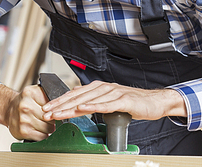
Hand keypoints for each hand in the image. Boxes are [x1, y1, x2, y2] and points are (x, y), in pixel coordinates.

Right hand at [0, 84, 54, 140]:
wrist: (9, 109)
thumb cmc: (25, 102)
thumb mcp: (36, 92)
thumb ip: (48, 96)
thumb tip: (62, 106)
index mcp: (31, 93)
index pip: (52, 105)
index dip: (57, 110)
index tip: (58, 112)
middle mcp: (25, 106)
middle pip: (50, 117)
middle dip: (54, 120)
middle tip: (53, 120)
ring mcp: (23, 119)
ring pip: (47, 128)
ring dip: (50, 129)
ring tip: (47, 125)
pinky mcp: (23, 131)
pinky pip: (41, 137)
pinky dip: (44, 135)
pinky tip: (41, 131)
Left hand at [42, 81, 186, 121]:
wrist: (155, 101)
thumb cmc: (133, 102)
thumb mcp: (110, 100)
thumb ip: (94, 99)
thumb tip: (78, 99)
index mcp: (99, 88)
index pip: (74, 94)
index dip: (59, 101)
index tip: (46, 108)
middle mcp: (104, 88)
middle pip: (77, 97)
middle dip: (60, 105)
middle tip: (46, 112)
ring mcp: (113, 93)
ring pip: (88, 100)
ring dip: (71, 107)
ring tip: (59, 113)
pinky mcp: (123, 100)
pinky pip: (106, 104)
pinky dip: (93, 106)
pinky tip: (82, 109)